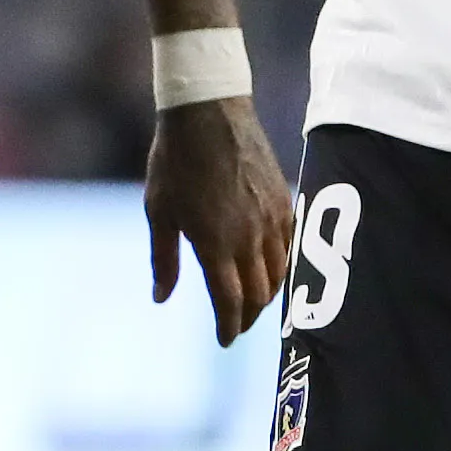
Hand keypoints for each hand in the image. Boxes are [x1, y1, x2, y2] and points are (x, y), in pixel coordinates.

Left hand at [145, 95, 296, 344]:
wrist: (207, 110)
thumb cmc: (175, 160)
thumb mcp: (159, 211)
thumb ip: (164, 259)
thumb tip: (161, 298)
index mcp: (215, 244)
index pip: (231, 303)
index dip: (228, 328)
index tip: (223, 340)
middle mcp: (249, 237)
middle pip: (260, 295)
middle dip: (248, 317)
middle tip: (237, 324)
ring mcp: (272, 218)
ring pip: (280, 273)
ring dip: (268, 294)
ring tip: (255, 301)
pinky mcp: (285, 200)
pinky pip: (291, 245)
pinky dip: (283, 265)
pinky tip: (272, 266)